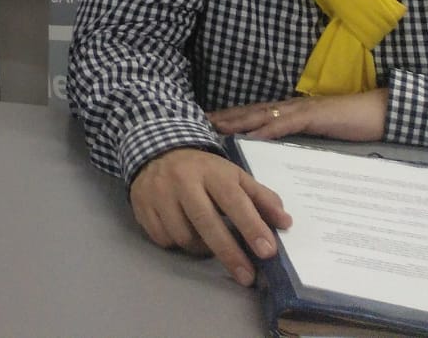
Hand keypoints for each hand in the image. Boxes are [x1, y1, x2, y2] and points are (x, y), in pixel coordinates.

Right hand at [129, 148, 291, 286]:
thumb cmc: (204, 169)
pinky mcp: (141, 205)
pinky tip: (184, 234)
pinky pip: (162, 238)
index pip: (234, 200)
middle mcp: (183, 180)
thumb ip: (260, 197)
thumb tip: (285, 222)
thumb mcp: (234, 175)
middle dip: (229, 253)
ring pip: (183, 235)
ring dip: (200, 248)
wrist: (157, 150)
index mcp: (211, 171)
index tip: (268, 252)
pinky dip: (176, 243)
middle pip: (207, 222)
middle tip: (246, 276)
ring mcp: (159, 193)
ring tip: (208, 243)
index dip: (251, 226)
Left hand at [209, 89, 386, 143]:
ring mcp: (297, 109)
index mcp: (286, 111)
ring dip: (235, 122)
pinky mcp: (311, 116)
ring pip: (259, 115)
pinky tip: (249, 137)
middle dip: (221, 118)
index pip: (249, 114)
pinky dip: (264, 131)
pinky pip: (283, 124)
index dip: (226, 118)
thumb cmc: (349, 123)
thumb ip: (295, 138)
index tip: (202, 124)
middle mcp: (286, 107)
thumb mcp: (316, 134)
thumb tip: (276, 153)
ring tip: (212, 129)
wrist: (378, 111)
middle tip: (193, 124)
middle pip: (246, 112)